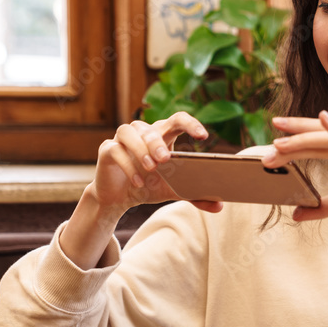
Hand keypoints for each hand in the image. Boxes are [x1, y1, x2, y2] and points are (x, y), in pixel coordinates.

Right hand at [92, 113, 222, 213]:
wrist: (119, 198)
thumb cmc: (148, 186)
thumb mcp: (174, 191)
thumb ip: (196, 195)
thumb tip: (220, 206)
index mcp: (163, 135)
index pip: (177, 120)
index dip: (191, 124)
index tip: (203, 136)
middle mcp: (142, 132)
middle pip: (151, 127)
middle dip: (157, 142)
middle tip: (165, 159)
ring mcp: (122, 139)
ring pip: (129, 131)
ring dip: (140, 148)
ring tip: (151, 168)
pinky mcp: (107, 150)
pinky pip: (115, 150)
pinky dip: (127, 166)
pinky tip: (138, 182)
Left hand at [264, 112, 327, 238]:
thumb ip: (324, 206)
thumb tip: (296, 213)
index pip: (324, 138)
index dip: (299, 137)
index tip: (275, 137)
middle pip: (324, 134)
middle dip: (295, 135)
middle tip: (270, 132)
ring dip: (304, 140)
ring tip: (279, 143)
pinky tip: (323, 121)